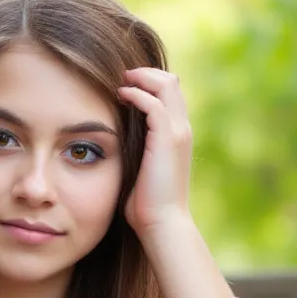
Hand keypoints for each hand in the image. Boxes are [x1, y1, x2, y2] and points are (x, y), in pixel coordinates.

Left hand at [117, 67, 193, 236]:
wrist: (162, 223)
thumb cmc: (147, 207)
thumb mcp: (139, 172)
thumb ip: (134, 154)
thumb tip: (114, 147)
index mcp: (177, 137)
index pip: (170, 95)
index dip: (149, 84)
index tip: (124, 86)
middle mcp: (182, 130)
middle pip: (171, 81)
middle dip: (145, 74)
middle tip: (121, 77)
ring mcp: (177, 132)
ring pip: (166, 84)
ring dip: (141, 78)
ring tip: (120, 81)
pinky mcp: (168, 138)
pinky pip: (154, 101)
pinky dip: (137, 93)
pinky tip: (120, 96)